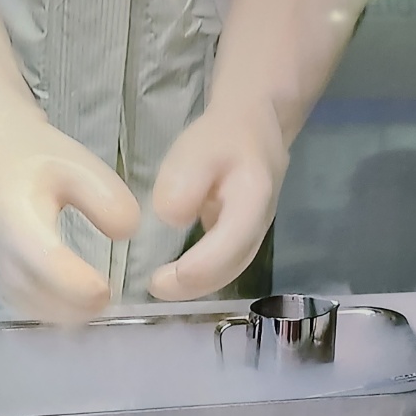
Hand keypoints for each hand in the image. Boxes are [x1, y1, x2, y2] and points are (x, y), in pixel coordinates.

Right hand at [0, 114, 139, 322]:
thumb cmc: (31, 156)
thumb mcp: (78, 164)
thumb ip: (107, 199)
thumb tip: (124, 235)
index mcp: (19, 222)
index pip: (49, 267)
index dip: (82, 286)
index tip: (110, 286)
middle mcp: (2, 253)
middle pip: (40, 298)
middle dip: (80, 306)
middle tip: (112, 297)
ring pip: (32, 309)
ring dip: (67, 314)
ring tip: (96, 302)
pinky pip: (24, 306)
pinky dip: (51, 312)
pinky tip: (74, 304)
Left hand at [147, 102, 288, 300]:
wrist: (252, 127)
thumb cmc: (220, 138)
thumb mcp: (197, 148)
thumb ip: (185, 180)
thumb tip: (171, 218)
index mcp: (254, 197)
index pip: (232, 242)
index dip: (200, 266)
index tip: (162, 277)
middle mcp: (261, 222)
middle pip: (234, 265)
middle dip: (195, 284)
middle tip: (154, 287)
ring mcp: (255, 232)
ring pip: (232, 270)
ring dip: (198, 286)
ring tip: (160, 288)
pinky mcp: (243, 237)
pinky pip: (225, 265)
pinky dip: (201, 277)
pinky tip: (173, 279)